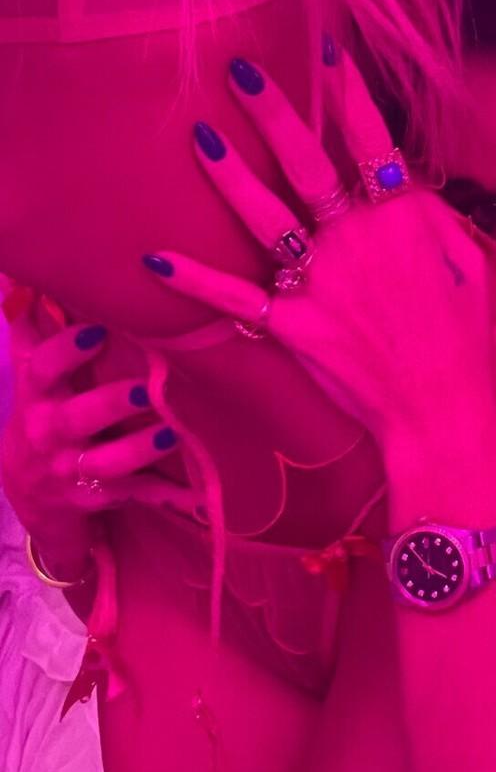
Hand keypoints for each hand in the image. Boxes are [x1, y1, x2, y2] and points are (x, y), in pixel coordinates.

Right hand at [1, 322, 197, 579]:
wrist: (28, 490)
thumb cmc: (42, 412)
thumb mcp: (31, 372)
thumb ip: (32, 325)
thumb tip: (20, 274)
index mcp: (37, 395)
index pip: (44, 369)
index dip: (66, 350)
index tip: (97, 331)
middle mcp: (50, 433)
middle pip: (77, 419)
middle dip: (111, 403)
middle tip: (147, 389)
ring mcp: (72, 470)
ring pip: (106, 462)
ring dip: (140, 449)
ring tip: (173, 433)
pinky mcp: (96, 497)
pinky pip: (134, 496)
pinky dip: (166, 496)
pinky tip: (198, 497)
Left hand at [139, 45, 495, 455]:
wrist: (440, 410)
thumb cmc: (462, 338)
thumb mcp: (469, 264)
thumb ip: (433, 218)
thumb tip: (405, 182)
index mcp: (402, 219)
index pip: (370, 141)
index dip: (347, 92)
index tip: (324, 48)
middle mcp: (356, 239)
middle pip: (307, 162)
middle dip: (273, 111)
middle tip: (239, 68)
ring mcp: (320, 281)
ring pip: (264, 215)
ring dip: (229, 174)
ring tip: (199, 135)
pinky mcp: (292, 324)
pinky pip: (233, 296)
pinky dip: (192, 279)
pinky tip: (153, 256)